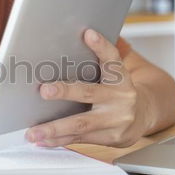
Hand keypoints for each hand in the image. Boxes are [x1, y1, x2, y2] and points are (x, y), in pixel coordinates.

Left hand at [24, 29, 150, 147]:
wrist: (142, 117)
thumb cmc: (117, 91)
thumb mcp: (114, 74)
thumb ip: (98, 61)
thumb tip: (76, 39)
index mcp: (121, 79)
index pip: (112, 60)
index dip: (101, 46)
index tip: (89, 34)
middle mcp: (120, 98)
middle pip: (89, 93)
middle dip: (65, 92)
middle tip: (44, 91)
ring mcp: (115, 121)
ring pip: (80, 124)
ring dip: (54, 128)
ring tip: (32, 131)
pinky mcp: (109, 138)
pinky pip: (79, 139)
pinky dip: (58, 141)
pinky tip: (42, 140)